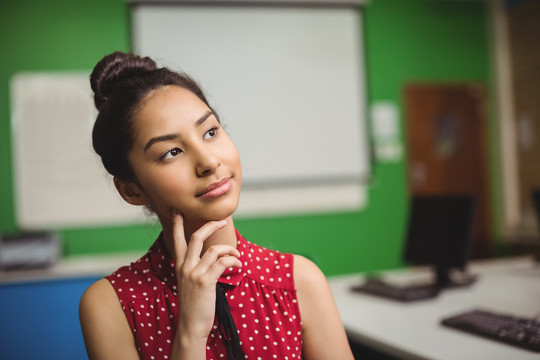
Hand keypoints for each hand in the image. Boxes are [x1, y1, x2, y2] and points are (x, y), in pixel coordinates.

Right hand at [172, 210, 241, 342]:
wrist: (190, 326)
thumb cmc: (194, 305)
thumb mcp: (190, 283)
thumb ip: (196, 268)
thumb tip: (213, 258)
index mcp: (180, 266)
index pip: (177, 240)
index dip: (177, 224)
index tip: (177, 210)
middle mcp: (185, 267)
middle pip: (196, 237)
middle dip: (210, 225)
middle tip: (222, 220)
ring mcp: (194, 273)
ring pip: (214, 249)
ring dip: (230, 249)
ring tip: (237, 254)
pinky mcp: (205, 281)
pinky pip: (223, 262)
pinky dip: (234, 260)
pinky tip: (238, 264)